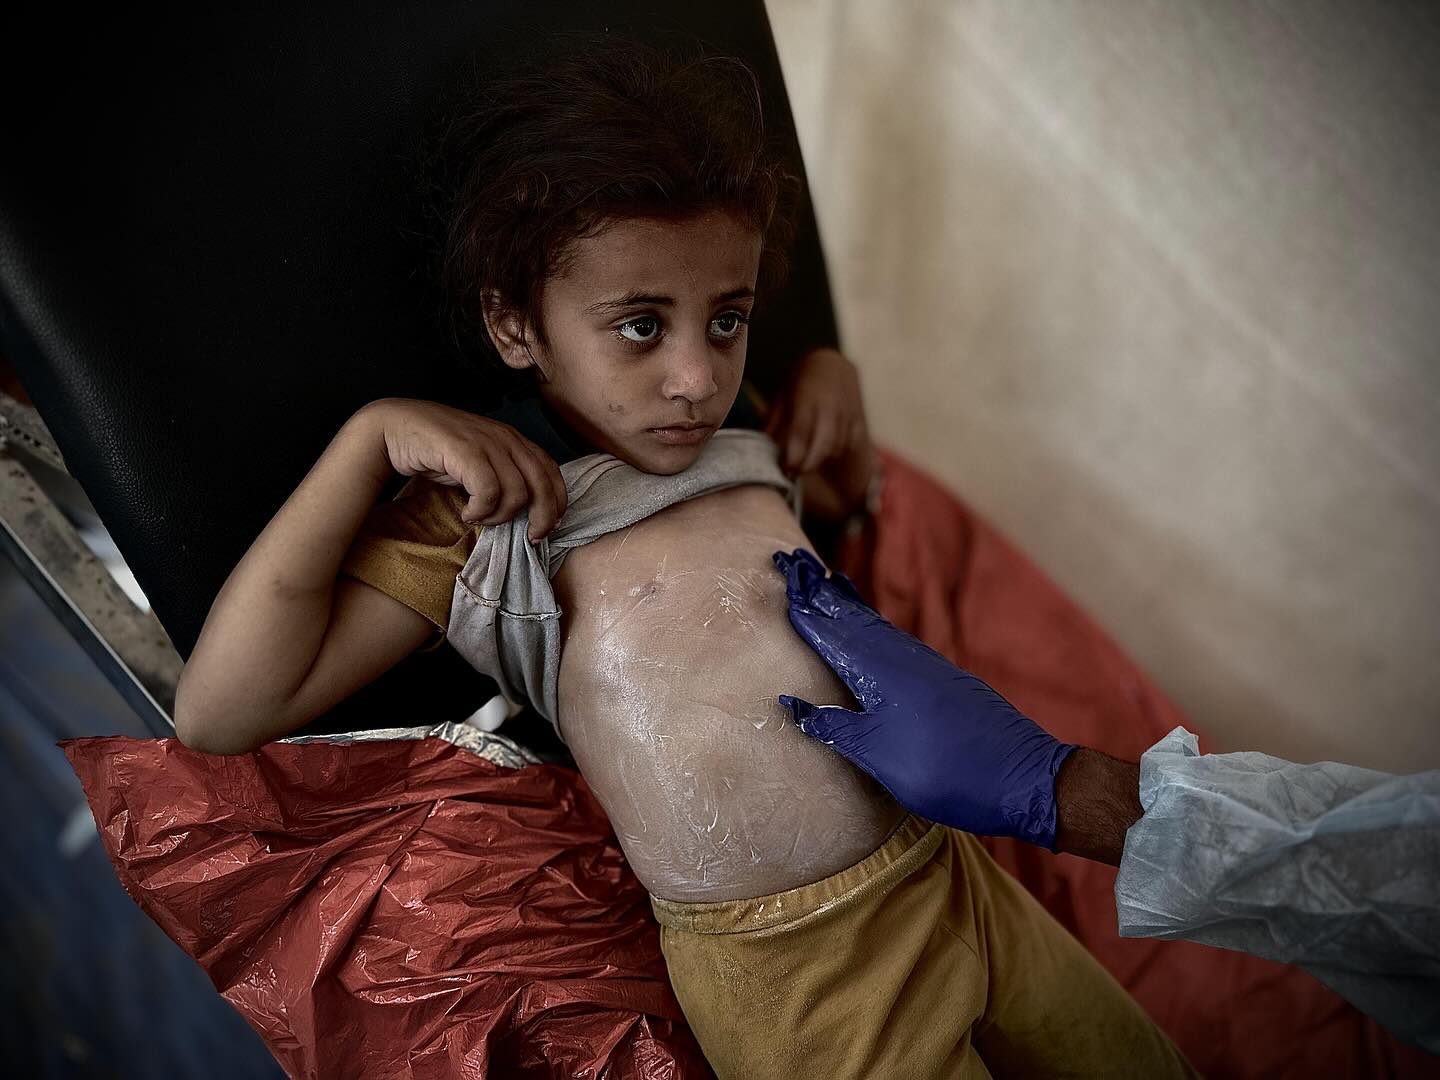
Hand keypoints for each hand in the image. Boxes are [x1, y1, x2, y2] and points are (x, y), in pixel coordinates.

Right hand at [361, 398, 566, 538]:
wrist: (394, 428)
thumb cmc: (438, 451)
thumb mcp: (480, 465)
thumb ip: (505, 479)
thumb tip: (529, 515)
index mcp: (515, 440)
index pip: (552, 473)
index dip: (556, 504)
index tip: (544, 528)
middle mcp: (506, 437)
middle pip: (543, 485)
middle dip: (542, 518)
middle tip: (527, 538)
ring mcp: (486, 441)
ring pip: (517, 492)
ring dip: (500, 516)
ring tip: (478, 518)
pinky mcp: (465, 449)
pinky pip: (488, 490)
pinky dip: (481, 509)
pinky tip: (466, 513)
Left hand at [766, 347, 868, 477]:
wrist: (834, 363)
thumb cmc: (802, 380)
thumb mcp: (783, 393)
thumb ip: (774, 419)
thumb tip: (763, 445)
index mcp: (808, 397)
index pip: (801, 432)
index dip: (793, 455)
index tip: (784, 469)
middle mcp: (830, 406)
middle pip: (822, 445)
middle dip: (808, 465)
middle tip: (794, 474)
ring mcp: (846, 413)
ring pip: (835, 447)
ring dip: (820, 460)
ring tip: (805, 463)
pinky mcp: (858, 419)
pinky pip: (847, 444)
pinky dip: (833, 452)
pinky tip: (821, 452)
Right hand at [773, 548, 1076, 847]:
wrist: (1022, 776)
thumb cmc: (944, 769)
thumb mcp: (878, 755)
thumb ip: (836, 728)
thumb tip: (793, 705)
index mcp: (881, 672)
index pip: (832, 632)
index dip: (805, 609)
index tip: (782, 578)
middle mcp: (903, 658)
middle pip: (853, 619)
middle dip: (821, 594)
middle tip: (792, 564)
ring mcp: (927, 667)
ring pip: (875, 627)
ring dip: (847, 606)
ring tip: (825, 585)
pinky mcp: (943, 681)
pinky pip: (895, 641)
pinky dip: (872, 626)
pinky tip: (871, 630)